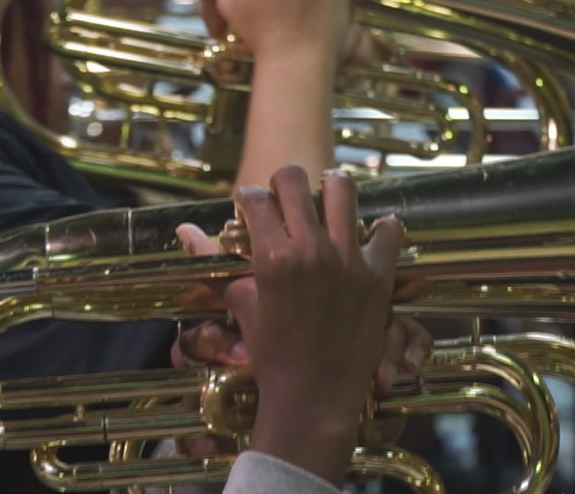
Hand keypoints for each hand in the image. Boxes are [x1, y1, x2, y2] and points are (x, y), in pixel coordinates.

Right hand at [229, 166, 402, 485]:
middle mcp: (311, 250)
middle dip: (282, 181)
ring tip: (325, 201)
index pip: (254, 198)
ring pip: (343, 190)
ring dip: (330, 189)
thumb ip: (215, 263)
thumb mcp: (240, 304)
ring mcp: (348, 260)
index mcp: (272, 258)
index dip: (246, 197)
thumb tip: (184, 230)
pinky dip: (382, 227)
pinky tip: (368, 235)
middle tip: (283, 198)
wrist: (313, 396)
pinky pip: (390, 230)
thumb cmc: (271, 354)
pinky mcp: (378, 275)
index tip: (248, 205)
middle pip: (294, 179)